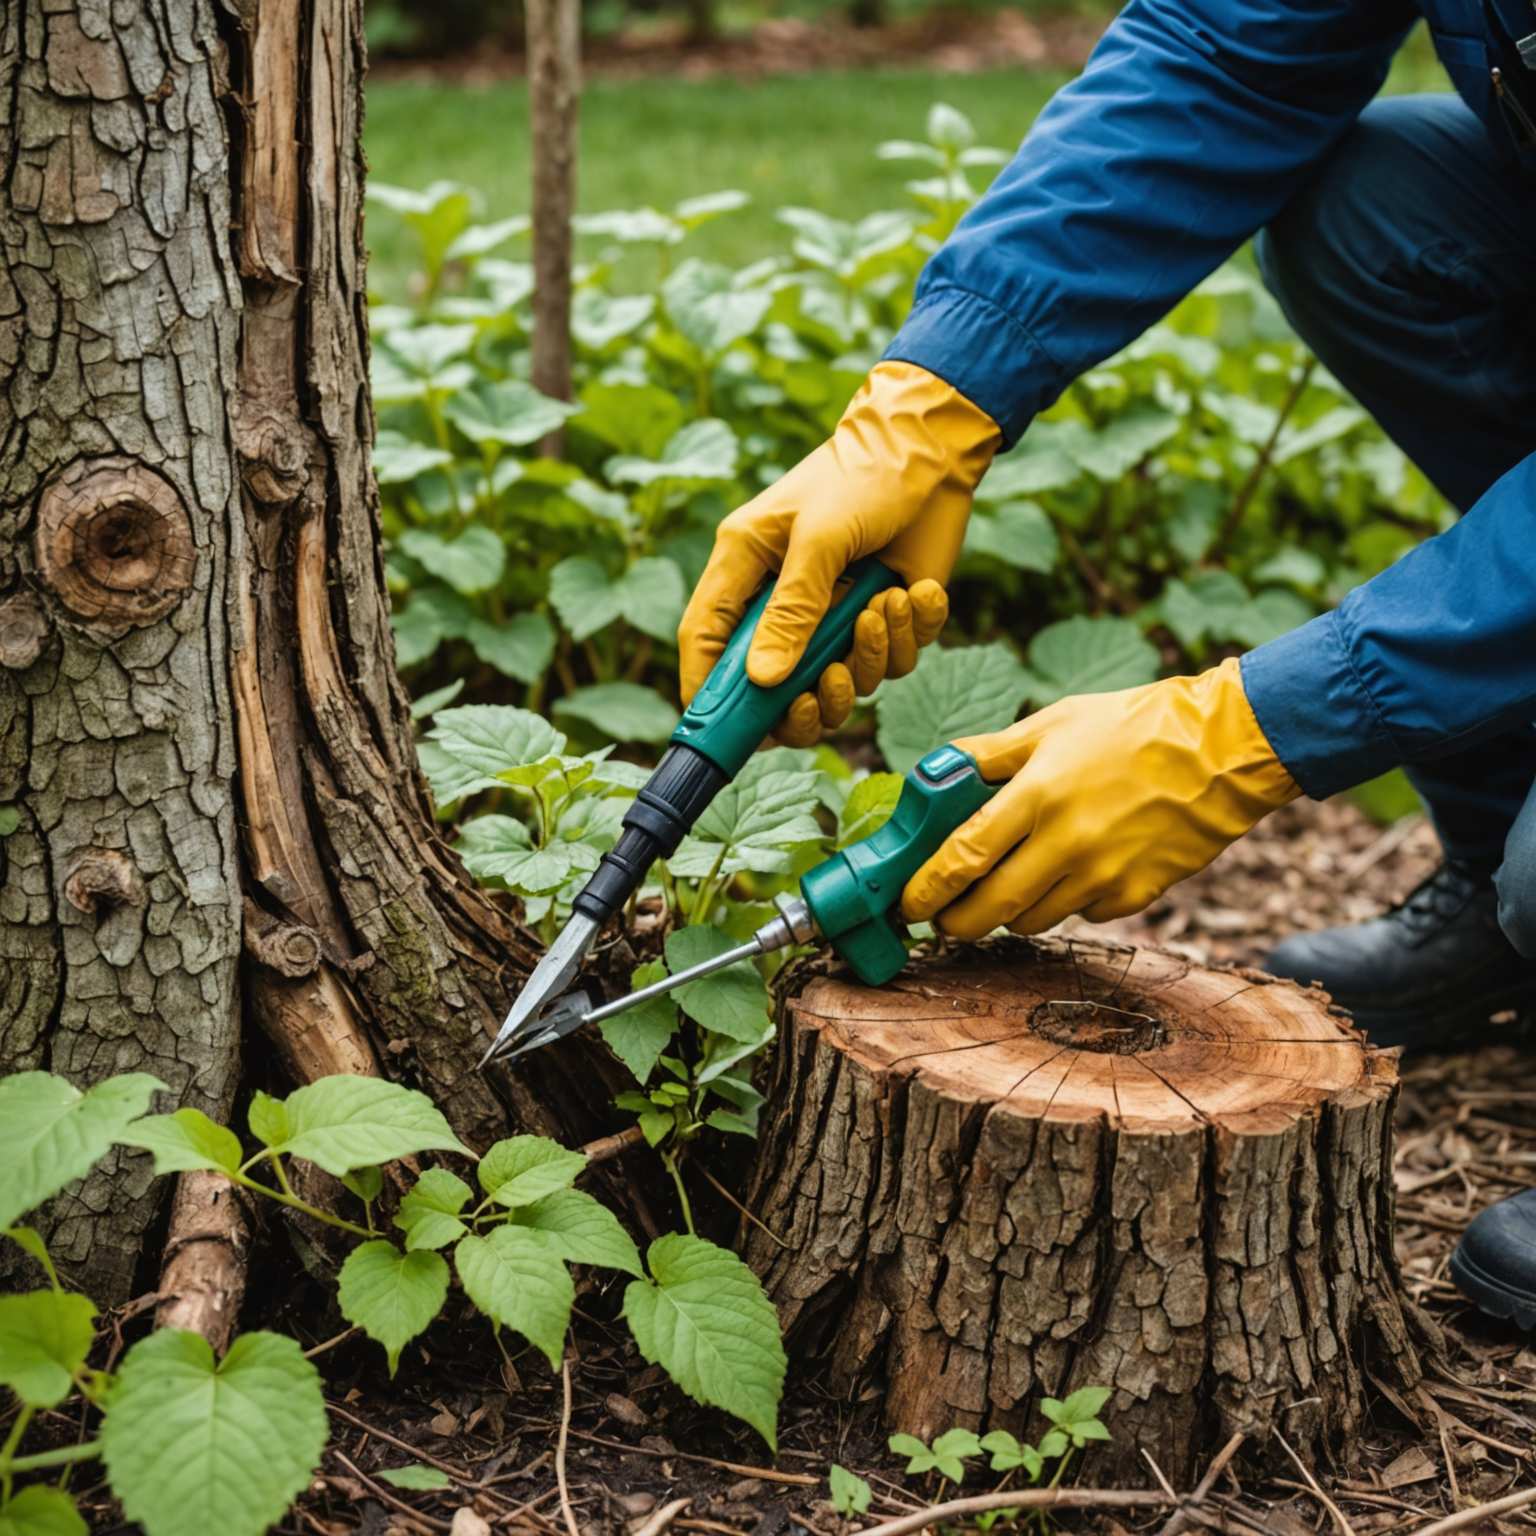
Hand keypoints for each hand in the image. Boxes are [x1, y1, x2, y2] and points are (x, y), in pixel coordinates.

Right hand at [677, 360, 999, 745]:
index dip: (707, 692)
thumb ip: (792, 611)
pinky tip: (915, 593)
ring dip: (867, 660)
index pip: (705, 643)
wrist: (934, 451)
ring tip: (883, 608)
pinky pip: (892, 664)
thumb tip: (765, 681)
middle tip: (827, 688)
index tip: (723, 731)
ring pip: (839, 685)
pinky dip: (908, 636)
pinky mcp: (884, 620)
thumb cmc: (863, 476)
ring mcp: (836, 617)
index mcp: (745, 570)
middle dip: (803, 704)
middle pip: (773, 690)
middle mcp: (784, 602)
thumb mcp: (819, 539)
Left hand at [901, 659, 1299, 937]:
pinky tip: (1071, 871)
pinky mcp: (1136, 895)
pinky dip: (1066, 902)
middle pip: (989, 909)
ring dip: (1009, 911)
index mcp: (1038, 794)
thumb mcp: (1053, 722)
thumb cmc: (1133, 726)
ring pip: (1032, 920)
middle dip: (955, 921)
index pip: (962, 857)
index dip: (925, 890)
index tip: (906, 903)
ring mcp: (1104, 875)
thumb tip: (937, 772)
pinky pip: (1081, 915)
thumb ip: (989, 754)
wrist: (1224, 749)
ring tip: (1006, 885)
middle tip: (943, 916)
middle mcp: (1067, 842)